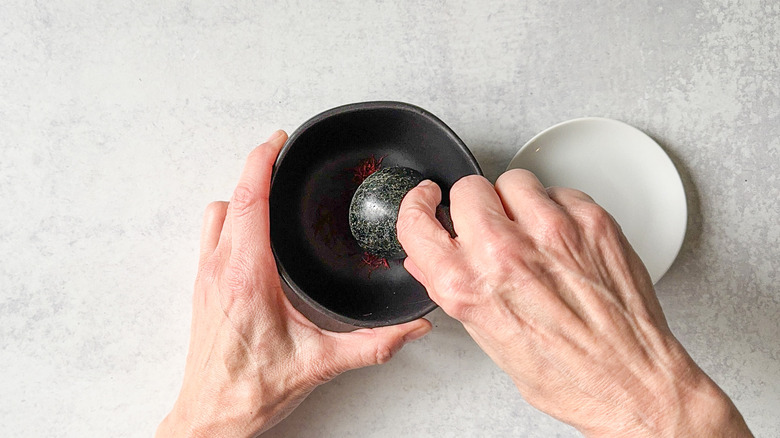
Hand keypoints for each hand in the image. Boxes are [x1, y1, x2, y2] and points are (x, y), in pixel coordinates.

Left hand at [157, 131, 430, 436]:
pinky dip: (231, 218)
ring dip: (241, 196)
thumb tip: (411, 328)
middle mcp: (220, 270)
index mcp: (248, 277)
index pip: (250, 200)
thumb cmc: (252, 390)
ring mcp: (206, 277)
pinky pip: (211, 234)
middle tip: (281, 155)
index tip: (279, 141)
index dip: (263, 161)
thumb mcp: (321, 364)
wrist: (212, 417)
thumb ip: (373, 345)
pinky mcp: (202, 287)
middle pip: (232, 197)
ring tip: (270, 190)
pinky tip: (254, 231)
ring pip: (216, 213)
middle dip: (257, 169)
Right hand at [397, 170, 750, 436]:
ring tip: (533, 234)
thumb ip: (452, 288)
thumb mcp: (488, 338)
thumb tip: (428, 258)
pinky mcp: (591, 220)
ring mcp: (550, 230)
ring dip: (518, 202)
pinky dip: (559, 210)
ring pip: (514, 180)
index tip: (428, 199)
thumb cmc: (565, 375)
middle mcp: (504, 252)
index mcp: (468, 286)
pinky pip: (559, 192)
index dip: (418, 206)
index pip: (417, 222)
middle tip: (493, 228)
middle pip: (469, 189)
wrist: (632, 382)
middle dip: (476, 207)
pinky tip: (565, 241)